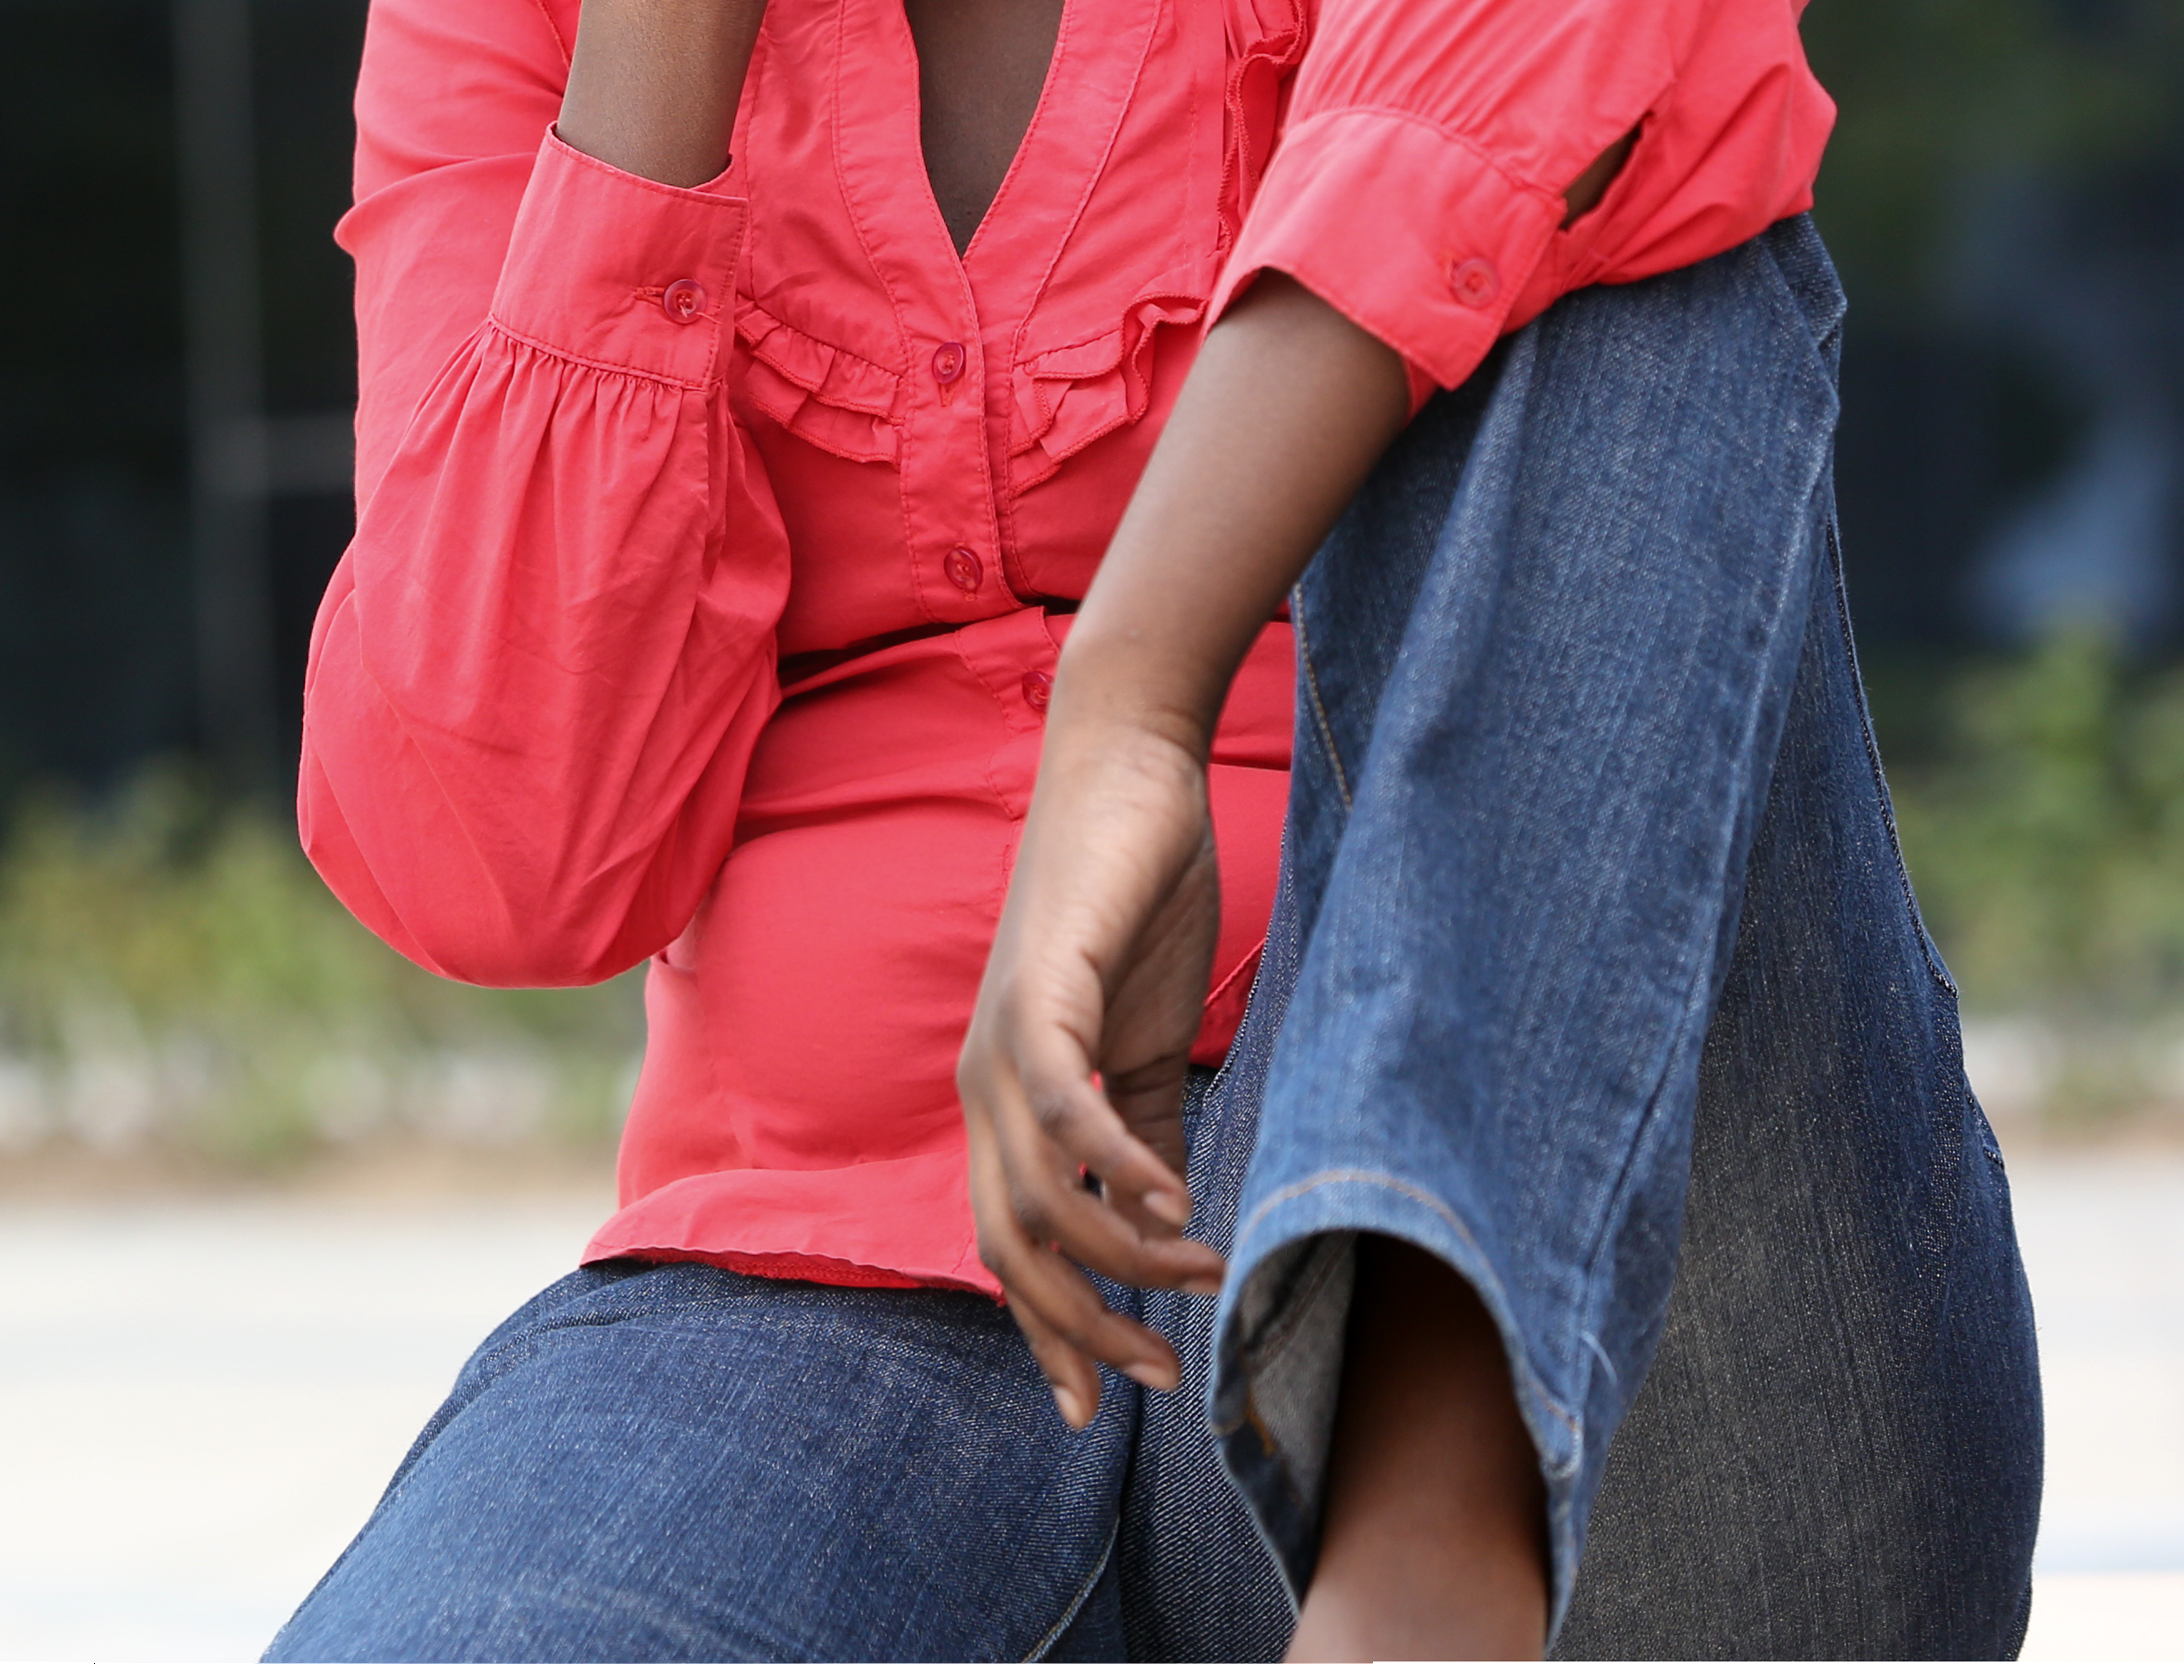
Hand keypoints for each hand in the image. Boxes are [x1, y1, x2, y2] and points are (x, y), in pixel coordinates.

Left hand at [957, 715, 1229, 1425]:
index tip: (1098, 1408)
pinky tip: (1173, 1199)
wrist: (1131, 776)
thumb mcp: (1147, 1046)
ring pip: (1035, 1189)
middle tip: (1161, 1376)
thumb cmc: (1138, 908)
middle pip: (1010, 1243)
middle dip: (1083, 1324)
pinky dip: (1113, 1162)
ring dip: (1122, 1251)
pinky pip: (1060, 1103)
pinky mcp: (1037, 990)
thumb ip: (1145, 1135)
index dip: (1048, 1330)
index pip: (1008, 1244)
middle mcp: (983, 1081)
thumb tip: (1164, 1227)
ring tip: (1201, 1270)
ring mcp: (1000, 1037)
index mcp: (1006, 1102)